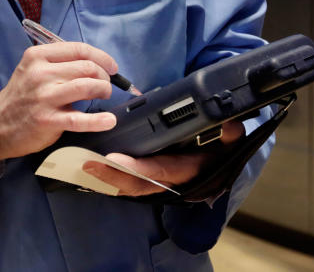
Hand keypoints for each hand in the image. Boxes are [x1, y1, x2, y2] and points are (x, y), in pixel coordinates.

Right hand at [0, 41, 118, 159]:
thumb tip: (94, 63)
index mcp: (38, 56)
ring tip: (103, 96)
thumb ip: (58, 62)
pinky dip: (99, 120)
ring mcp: (44, 97)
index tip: (112, 67)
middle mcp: (41, 73)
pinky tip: (108, 121)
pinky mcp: (48, 120)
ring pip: (87, 86)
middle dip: (104, 76)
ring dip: (103, 90)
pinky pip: (80, 119)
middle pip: (87, 67)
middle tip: (105, 85)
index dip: (101, 57)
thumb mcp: (32, 69)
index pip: (78, 49)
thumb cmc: (22, 96)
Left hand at [81, 120, 245, 196]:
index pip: (161, 171)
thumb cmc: (223, 141)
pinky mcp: (150, 176)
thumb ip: (228, 132)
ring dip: (107, 178)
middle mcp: (173, 180)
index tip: (116, 160)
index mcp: (190, 169)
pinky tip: (90, 168)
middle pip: (138, 184)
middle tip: (87, 164)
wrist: (223, 153)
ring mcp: (161, 180)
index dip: (138, 168)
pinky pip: (128, 180)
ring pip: (130, 185)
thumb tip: (228, 127)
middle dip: (112, 176)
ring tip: (83, 165)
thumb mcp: (230, 136)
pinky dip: (110, 176)